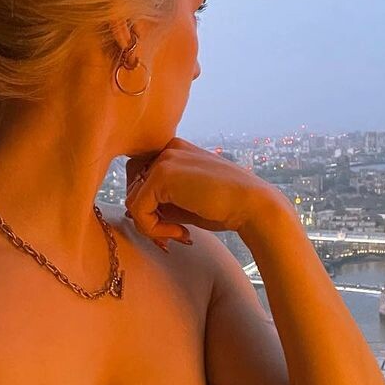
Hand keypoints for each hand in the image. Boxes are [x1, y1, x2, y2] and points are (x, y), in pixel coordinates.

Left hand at [123, 138, 278, 245]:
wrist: (253, 205)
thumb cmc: (225, 207)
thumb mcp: (186, 201)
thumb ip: (160, 202)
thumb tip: (131, 212)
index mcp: (176, 150)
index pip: (141, 178)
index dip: (149, 207)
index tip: (172, 229)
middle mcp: (168, 149)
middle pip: (132, 187)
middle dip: (146, 216)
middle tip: (171, 236)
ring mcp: (164, 159)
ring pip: (132, 200)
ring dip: (151, 226)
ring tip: (178, 235)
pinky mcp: (161, 176)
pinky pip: (137, 210)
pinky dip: (153, 229)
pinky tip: (180, 233)